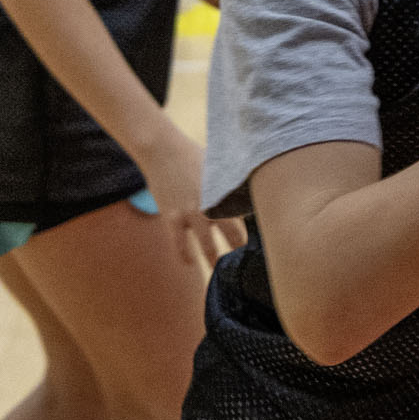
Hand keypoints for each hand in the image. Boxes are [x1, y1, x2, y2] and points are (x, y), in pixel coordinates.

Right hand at [137, 125, 245, 271]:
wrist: (163, 150)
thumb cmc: (194, 156)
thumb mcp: (219, 166)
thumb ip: (233, 181)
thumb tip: (252, 189)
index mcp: (226, 192)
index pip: (246, 217)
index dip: (251, 230)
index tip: (255, 241)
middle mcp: (211, 204)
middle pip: (233, 234)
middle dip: (238, 249)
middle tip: (242, 260)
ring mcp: (190, 212)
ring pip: (207, 244)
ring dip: (213, 258)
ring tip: (218, 269)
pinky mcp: (172, 217)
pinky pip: (179, 243)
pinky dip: (185, 255)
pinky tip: (190, 262)